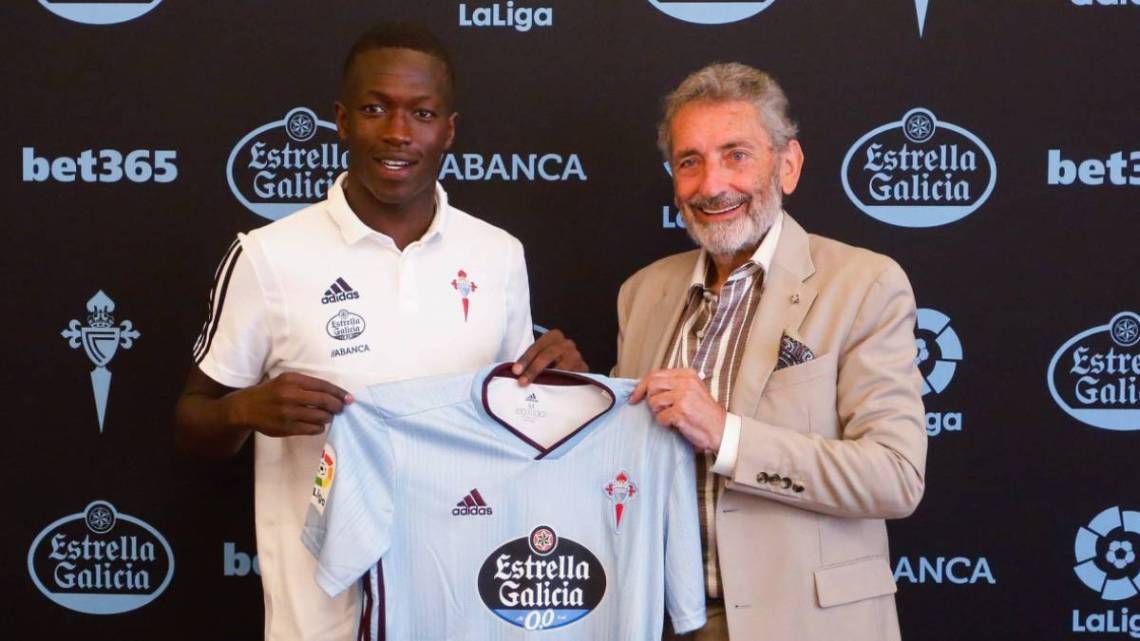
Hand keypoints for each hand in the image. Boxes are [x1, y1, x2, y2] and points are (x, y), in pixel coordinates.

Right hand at [226, 372, 351, 437]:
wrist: (246, 408)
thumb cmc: (271, 392)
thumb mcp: (286, 380)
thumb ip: (307, 385)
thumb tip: (334, 393)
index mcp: (292, 380)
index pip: (322, 386)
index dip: (338, 392)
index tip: (348, 397)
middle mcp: (290, 395)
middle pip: (324, 401)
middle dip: (337, 405)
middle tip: (341, 408)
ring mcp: (288, 412)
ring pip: (320, 416)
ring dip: (329, 417)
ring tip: (329, 416)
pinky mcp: (286, 427)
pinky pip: (311, 429)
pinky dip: (319, 427)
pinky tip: (318, 425)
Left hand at [512, 328, 587, 384]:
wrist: (572, 366)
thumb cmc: (551, 361)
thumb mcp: (542, 355)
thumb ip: (532, 361)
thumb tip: (516, 373)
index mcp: (553, 336)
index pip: (538, 346)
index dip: (526, 359)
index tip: (516, 371)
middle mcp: (567, 343)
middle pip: (548, 354)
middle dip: (534, 368)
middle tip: (523, 381)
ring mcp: (577, 356)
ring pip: (561, 366)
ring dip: (547, 378)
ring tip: (536, 387)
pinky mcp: (584, 369)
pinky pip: (571, 376)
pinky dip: (560, 382)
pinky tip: (551, 390)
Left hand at [630, 368, 725, 451]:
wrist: (721, 429)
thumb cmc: (705, 412)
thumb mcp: (692, 390)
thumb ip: (673, 384)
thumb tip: (646, 387)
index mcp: (687, 374)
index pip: (655, 374)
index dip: (641, 386)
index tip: (635, 397)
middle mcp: (685, 382)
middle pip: (651, 385)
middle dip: (649, 400)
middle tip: (656, 409)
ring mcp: (683, 396)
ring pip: (653, 402)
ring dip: (658, 413)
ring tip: (671, 416)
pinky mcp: (681, 411)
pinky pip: (660, 417)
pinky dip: (665, 423)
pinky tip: (675, 424)